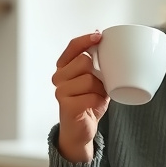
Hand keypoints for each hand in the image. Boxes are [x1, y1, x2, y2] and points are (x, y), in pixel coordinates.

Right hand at [53, 31, 108, 162]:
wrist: (82, 130)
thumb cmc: (89, 102)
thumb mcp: (96, 80)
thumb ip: (99, 64)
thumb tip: (107, 41)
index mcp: (65, 67)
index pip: (73, 46)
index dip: (86, 40)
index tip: (99, 36)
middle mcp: (59, 77)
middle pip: (84, 61)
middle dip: (98, 74)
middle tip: (99, 86)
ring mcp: (60, 91)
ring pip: (88, 79)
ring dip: (99, 90)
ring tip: (95, 98)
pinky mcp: (66, 105)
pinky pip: (90, 96)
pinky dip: (97, 102)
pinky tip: (93, 107)